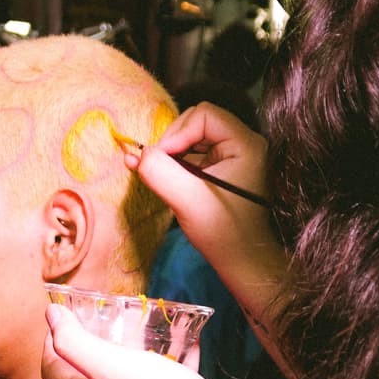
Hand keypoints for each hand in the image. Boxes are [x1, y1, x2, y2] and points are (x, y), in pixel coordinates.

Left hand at [42, 303, 246, 378]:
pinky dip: (167, 355)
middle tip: (101, 316)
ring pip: (125, 373)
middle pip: (86, 372)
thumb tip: (50, 315)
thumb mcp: (107, 365)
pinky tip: (179, 338)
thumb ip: (74, 342)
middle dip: (88, 341)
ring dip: (129, 347)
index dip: (50, 343)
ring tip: (139, 323)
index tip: (63, 319)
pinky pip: (162, 377)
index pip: (52, 371)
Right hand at [126, 103, 290, 372]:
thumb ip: (159, 172)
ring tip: (161, 178)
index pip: (203, 114)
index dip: (177, 132)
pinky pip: (194, 155)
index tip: (161, 159)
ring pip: (192, 139)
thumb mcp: (187, 200)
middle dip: (171, 143)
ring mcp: (234, 157)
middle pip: (196, 123)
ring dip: (172, 156)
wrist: (245, 264)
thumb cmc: (224, 233)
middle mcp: (243, 144)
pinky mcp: (223, 171)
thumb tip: (133, 153)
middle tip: (156, 168)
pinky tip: (169, 183)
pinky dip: (177, 165)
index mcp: (245, 143)